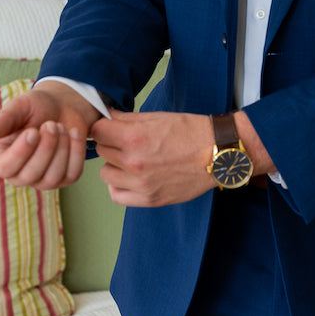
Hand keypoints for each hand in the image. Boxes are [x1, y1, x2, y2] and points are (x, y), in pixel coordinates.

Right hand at [0, 83, 100, 189]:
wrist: (61, 106)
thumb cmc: (35, 107)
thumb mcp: (20, 106)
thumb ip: (5, 118)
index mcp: (1, 158)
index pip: (4, 168)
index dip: (20, 152)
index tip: (32, 131)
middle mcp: (19, 174)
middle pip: (31, 175)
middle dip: (46, 147)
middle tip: (51, 124)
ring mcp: (42, 180)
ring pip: (52, 178)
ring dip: (61, 149)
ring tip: (60, 126)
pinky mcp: (64, 178)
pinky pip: (72, 174)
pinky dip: (76, 152)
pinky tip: (74, 133)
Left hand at [91, 110, 215, 206]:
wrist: (217, 153)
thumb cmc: (190, 131)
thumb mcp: (157, 117)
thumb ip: (127, 119)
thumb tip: (106, 116)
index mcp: (134, 138)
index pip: (97, 131)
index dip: (102, 126)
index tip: (109, 126)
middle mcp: (134, 162)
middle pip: (101, 150)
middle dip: (110, 142)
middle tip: (125, 140)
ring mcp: (140, 184)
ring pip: (105, 173)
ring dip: (114, 164)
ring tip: (130, 158)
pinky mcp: (149, 199)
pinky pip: (116, 195)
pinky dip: (119, 185)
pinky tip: (130, 176)